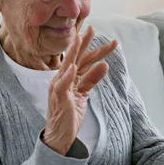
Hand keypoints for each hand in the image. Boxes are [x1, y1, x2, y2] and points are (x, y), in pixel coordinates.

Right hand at [42, 26, 117, 154]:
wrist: (59, 135)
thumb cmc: (69, 114)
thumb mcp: (84, 94)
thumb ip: (91, 79)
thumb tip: (104, 64)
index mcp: (69, 78)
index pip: (83, 60)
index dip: (93, 49)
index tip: (105, 38)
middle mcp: (63, 79)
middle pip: (75, 58)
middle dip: (84, 43)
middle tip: (93, 28)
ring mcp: (59, 87)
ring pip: (68, 66)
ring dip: (74, 52)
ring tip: (80, 38)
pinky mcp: (58, 98)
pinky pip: (62, 85)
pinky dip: (68, 75)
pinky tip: (73, 66)